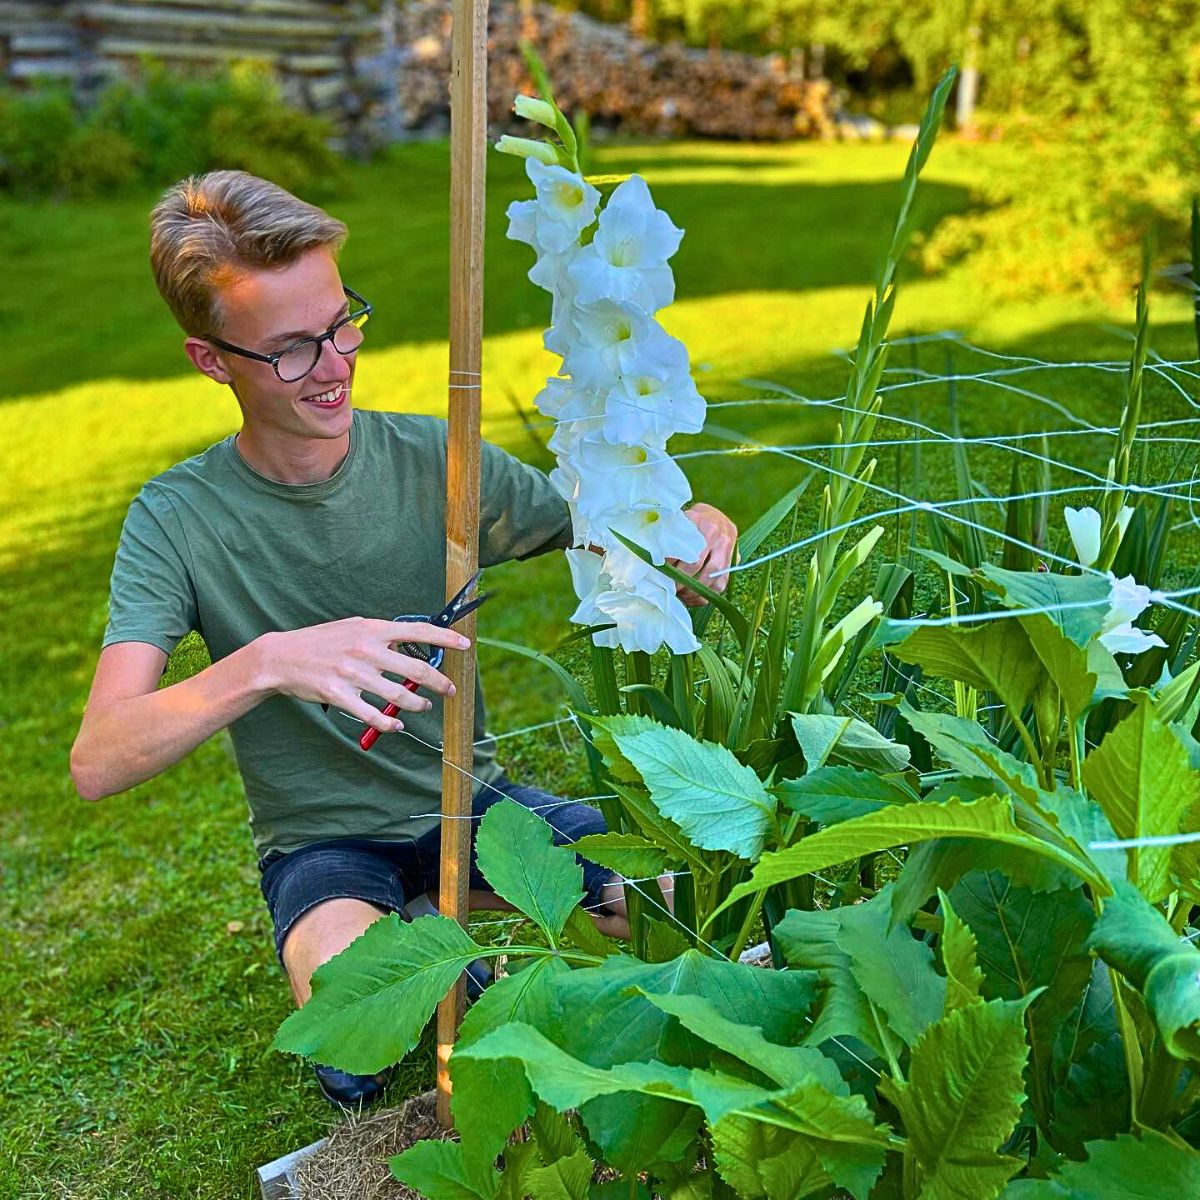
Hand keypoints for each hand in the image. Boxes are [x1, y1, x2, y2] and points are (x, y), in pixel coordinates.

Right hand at [258, 617, 470, 732]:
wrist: (281, 658)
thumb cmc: (320, 642)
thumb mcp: (352, 627)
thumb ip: (380, 634)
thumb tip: (409, 641)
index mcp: (372, 629)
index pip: (419, 631)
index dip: (446, 638)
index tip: (466, 645)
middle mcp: (367, 650)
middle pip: (417, 669)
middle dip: (440, 682)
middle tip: (450, 690)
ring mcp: (354, 674)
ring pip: (400, 695)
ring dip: (418, 704)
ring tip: (425, 706)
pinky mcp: (340, 695)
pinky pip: (374, 715)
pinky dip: (390, 723)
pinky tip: (397, 723)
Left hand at [669, 502, 737, 607]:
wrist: (720, 518)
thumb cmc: (693, 522)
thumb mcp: (682, 520)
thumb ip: (670, 534)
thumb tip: (650, 554)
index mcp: (698, 521)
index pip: (681, 547)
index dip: (669, 564)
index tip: (659, 573)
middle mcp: (715, 534)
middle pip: (695, 564)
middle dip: (680, 580)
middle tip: (668, 588)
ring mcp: (727, 549)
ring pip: (711, 577)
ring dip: (693, 591)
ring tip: (680, 595)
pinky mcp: (732, 563)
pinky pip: (720, 584)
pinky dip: (705, 596)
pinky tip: (692, 599)